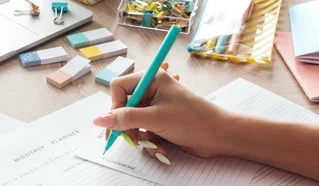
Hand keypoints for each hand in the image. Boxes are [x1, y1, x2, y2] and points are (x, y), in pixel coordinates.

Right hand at [93, 63, 230, 164]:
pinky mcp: (160, 123)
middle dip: (129, 127)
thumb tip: (98, 120)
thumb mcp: (155, 118)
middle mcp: (152, 91)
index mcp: (151, 79)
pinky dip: (150, 143)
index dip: (115, 106)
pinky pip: (143, 133)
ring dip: (141, 138)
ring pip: (132, 124)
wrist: (220, 136)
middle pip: (123, 108)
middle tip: (136, 139)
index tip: (117, 123)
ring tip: (155, 145)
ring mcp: (155, 108)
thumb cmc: (193, 120)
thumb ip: (124, 119)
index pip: (118, 88)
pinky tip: (163, 148)